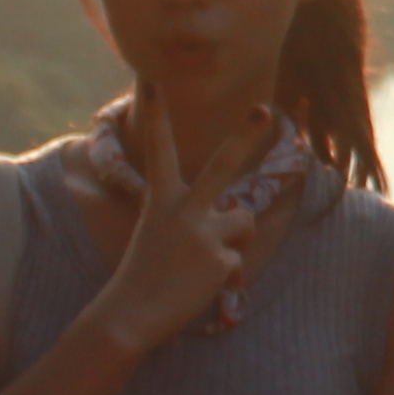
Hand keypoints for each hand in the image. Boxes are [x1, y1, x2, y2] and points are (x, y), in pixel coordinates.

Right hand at [97, 98, 270, 353]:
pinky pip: (237, 262)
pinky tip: (198, 288)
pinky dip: (223, 276)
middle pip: (222, 165)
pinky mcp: (220, 259)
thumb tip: (237, 220)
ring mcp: (203, 232)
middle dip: (245, 135)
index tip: (151, 78)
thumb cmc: (142, 275)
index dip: (157, 115)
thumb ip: (194, 218)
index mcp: (161, 200)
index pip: (159, 150)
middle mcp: (184, 209)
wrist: (129, 316)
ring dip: (235, 239)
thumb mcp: (160, 234)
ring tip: (202, 263)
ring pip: (243, 220)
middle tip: (264, 109)